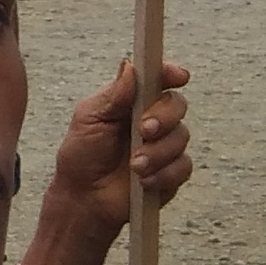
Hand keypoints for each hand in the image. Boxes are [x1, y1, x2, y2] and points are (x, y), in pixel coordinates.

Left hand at [16, 60, 193, 264]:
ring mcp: (164, 145)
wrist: (85, 199)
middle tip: (143, 131)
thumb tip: (130, 66)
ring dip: (158, 152)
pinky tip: (145, 182)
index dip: (171, 73)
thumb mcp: (90, 119)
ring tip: (135, 166)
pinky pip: (183, 167)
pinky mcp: (172, 172)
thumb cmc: (82, 155)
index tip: (178, 76)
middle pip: (176, 105)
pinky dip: (164, 174)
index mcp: (132, 101)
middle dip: (163, 117)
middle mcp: (152, 119)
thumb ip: (114, 95)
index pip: (158, 80)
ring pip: (182, 137)